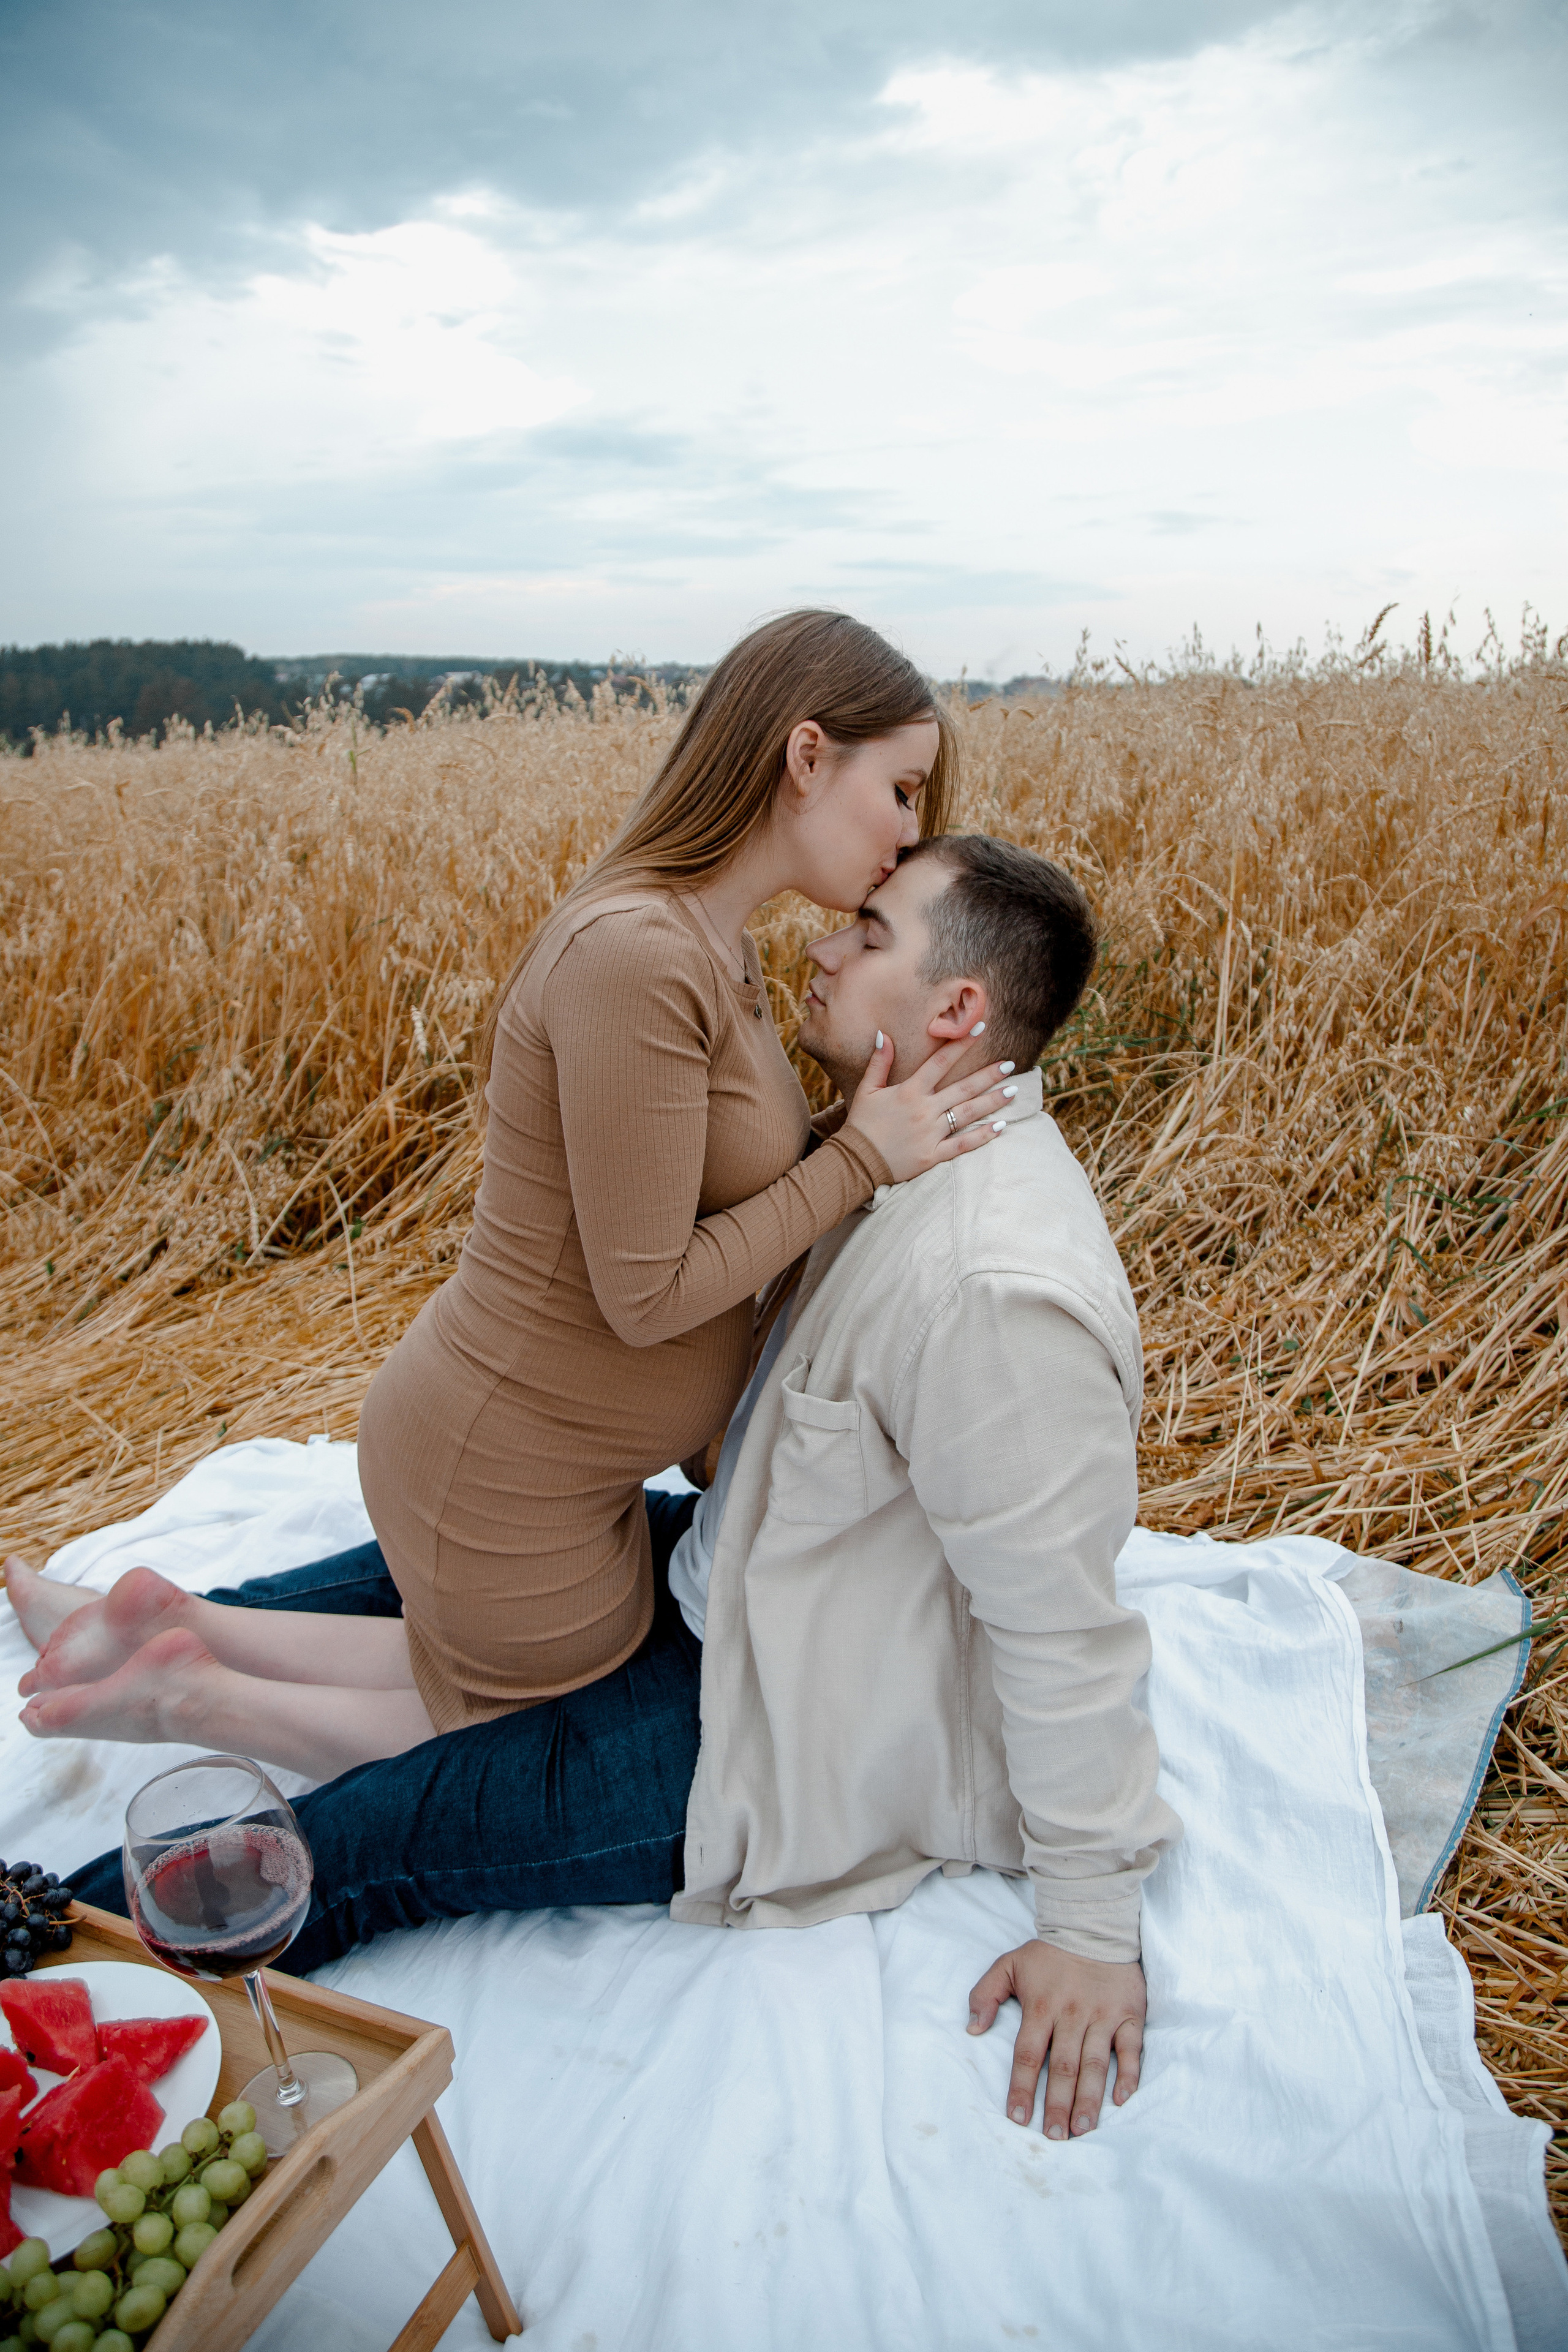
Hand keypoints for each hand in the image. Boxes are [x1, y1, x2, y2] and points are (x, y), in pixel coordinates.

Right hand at [843, 1033, 1017, 1183]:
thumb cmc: (861, 1124)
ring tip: (1013, 1091)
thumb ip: (879, 1063)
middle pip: (963, 1087)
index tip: (980, 1028)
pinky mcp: (933, 1155)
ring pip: (968, 1113)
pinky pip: (963, 1145)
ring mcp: (931, 1133)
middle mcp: (925, 1110)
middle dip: (989, 1075)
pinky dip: (982, 1136)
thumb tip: (885, 1035)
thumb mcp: (867, 1090)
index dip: (961, 1043)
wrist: (856, 1161)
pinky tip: (1000, 1127)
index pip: (940, 1062)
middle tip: (1011, 1064)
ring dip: (992, 1101)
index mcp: (910, 1091)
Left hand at [967, 1938, 1145, 2138]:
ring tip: (1082, 2129)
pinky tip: (1120, 2099)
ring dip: (1089, 2099)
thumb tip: (972, 2029)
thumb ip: (985, 1994)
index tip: (1017, 2118)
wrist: (1094, 1925)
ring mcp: (1103, 2015)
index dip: (1021, 2088)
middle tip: (1055, 2137)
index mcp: (1041, 2006)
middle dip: (1057, 2104)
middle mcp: (1072, 2014)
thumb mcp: (1009, 1964)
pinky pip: (1131, 2049)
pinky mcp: (1129, 2014)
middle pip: (1063, 2067)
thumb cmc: (1049, 1953)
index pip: (1027, 2055)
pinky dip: (1128, 2074)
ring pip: (1095, 2064)